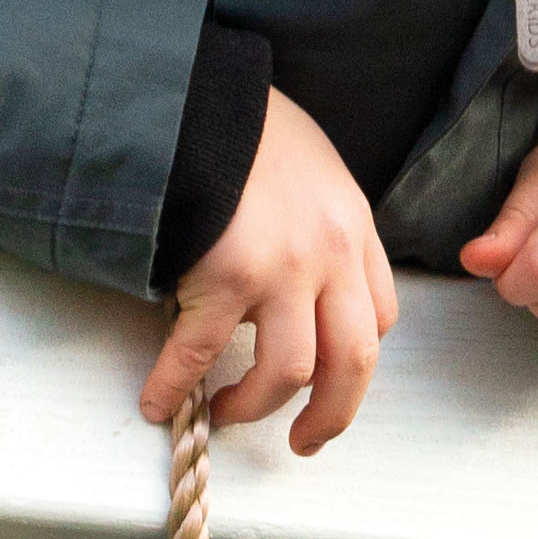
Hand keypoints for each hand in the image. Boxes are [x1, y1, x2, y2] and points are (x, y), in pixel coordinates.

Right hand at [142, 90, 397, 454]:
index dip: (353, 359)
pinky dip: (177, 386)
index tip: (329, 378)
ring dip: (255, 407)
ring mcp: (280, 270)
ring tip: (226, 414)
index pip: (378, 317)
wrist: (199, 97)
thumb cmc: (245, 126)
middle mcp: (329, 256)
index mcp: (353, 229)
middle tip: (306, 441)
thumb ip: (319, 225)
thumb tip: (300, 277)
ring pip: (288, 373)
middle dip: (332, 415)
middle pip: (352, 363)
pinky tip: (160, 403)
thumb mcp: (314, 169)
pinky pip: (202, 354)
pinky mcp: (224, 278)